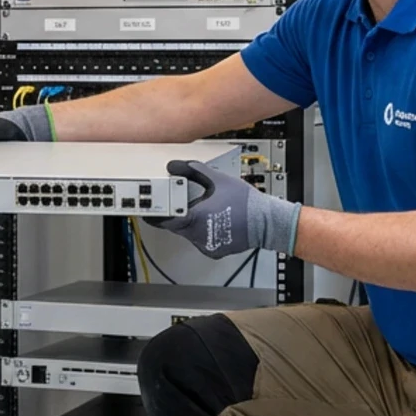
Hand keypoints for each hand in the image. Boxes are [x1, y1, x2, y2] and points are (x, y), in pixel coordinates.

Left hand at [148, 159, 300, 258]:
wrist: (267, 222)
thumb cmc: (246, 203)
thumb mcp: (218, 180)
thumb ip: (193, 171)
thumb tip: (177, 166)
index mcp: (195, 218)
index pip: (166, 219)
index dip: (155, 214)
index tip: (148, 210)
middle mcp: (198, 235)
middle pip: (176, 226)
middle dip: (176, 215)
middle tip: (179, 204)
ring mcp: (206, 245)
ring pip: (188, 234)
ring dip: (189, 223)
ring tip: (204, 210)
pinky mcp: (214, 250)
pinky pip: (200, 240)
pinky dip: (201, 231)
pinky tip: (212, 221)